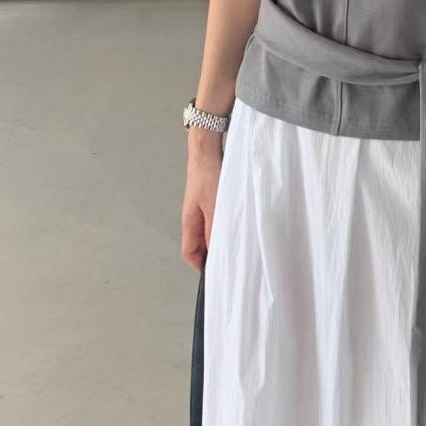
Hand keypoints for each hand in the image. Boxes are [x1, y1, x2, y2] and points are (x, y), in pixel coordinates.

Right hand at [181, 134, 222, 271]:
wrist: (207, 151)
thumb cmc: (208, 175)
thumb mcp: (214, 206)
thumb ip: (214, 229)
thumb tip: (216, 251)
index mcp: (190, 223)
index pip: (190, 253)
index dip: (199, 266)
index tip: (214, 274)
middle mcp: (194, 219)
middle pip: (200, 245)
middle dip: (212, 255)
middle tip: (229, 264)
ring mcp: (202, 210)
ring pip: (209, 233)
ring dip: (219, 240)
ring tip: (235, 247)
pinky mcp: (212, 201)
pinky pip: (216, 220)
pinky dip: (224, 227)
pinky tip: (236, 226)